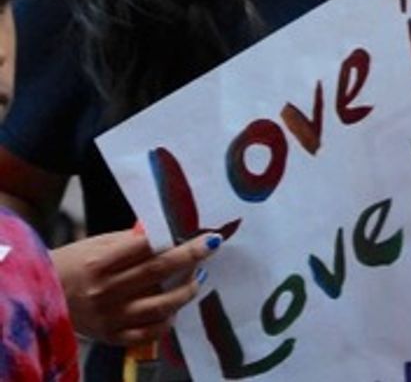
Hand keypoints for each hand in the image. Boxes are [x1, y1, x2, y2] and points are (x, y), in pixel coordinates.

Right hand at [53, 228, 221, 345]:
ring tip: (197, 279)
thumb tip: (170, 231)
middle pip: (157, 272)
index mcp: (98, 264)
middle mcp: (103, 292)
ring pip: (160, 306)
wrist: (41, 297)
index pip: (147, 248)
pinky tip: (174, 308)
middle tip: (211, 247)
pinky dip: (168, 320)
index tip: (205, 235)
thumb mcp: (98, 245)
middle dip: (190, 258)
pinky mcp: (111, 337)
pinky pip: (150, 332)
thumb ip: (133, 240)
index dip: (179, 241)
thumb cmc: (73, 265)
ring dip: (186, 291)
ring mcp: (108, 317)